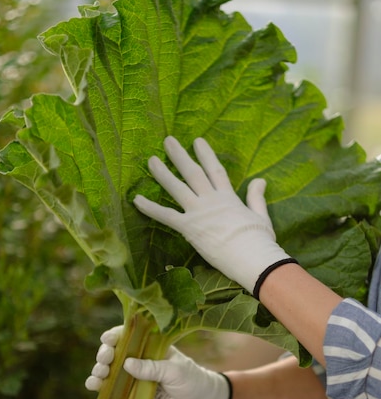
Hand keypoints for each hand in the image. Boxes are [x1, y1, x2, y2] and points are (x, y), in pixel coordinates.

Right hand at [85, 326, 231, 398]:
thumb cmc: (192, 380)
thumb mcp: (174, 371)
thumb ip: (152, 368)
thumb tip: (126, 364)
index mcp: (151, 346)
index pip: (129, 336)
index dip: (115, 335)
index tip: (107, 340)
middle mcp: (140, 359)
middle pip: (115, 352)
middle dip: (105, 354)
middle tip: (105, 360)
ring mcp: (135, 376)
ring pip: (111, 370)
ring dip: (100, 370)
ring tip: (99, 375)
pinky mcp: (132, 394)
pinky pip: (113, 389)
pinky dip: (101, 387)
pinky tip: (93, 386)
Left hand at [134, 136, 293, 296]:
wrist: (253, 257)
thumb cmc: (260, 242)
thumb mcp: (261, 216)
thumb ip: (256, 197)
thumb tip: (260, 180)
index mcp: (229, 198)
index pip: (215, 170)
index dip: (206, 154)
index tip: (197, 141)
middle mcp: (211, 200)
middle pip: (193, 173)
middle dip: (179, 156)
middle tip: (168, 141)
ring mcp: (199, 212)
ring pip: (177, 188)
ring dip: (162, 173)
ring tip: (151, 160)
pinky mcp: (189, 228)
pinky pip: (165, 216)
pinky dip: (150, 208)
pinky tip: (136, 200)